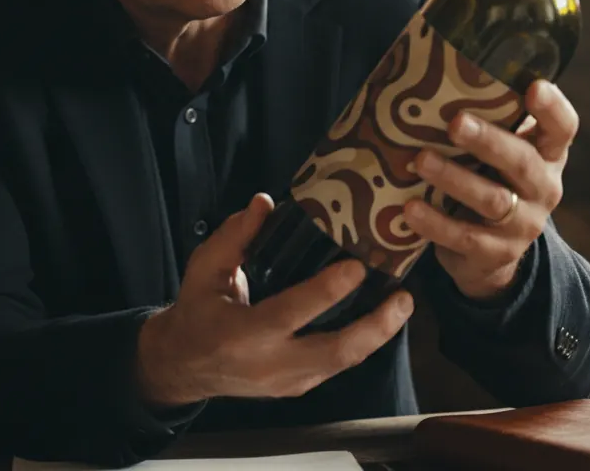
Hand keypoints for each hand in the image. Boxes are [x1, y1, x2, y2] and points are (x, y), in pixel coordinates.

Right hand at [134, 193, 413, 408]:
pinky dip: (364, 341)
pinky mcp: (300, 387)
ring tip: (403, 303)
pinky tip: (382, 316)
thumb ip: (233, 236)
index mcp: (240, 334)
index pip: (289, 313)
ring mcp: (288, 382)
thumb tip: (265, 203)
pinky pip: (338, 364)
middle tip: (403, 296)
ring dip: (378, 334)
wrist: (185, 365)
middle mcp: (268, 365)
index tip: (356, 267)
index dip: (325, 292)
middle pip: (334, 352)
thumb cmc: (198, 311)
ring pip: (343, 363)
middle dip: (374, 326)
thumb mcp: (203, 269)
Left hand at [405, 79, 577, 300]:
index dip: (553, 108)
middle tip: (455, 122)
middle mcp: (543, 188)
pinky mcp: (496, 253)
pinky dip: (436, 223)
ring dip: (454, 178)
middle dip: (489, 141)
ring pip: (493, 200)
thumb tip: (434, 68)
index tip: (534, 87)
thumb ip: (484, 120)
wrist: (489, 255)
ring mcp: (523, 224)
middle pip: (523, 162)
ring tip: (420, 161)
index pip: (563, 128)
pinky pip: (466, 238)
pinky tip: (410, 209)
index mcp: (547, 155)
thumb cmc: (488, 181)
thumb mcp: (496, 153)